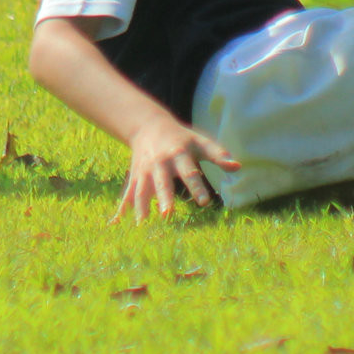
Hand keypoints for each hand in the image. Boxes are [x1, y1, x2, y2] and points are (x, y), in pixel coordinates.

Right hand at [116, 120, 238, 221]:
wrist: (149, 127)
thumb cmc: (181, 138)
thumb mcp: (200, 142)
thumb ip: (218, 154)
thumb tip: (238, 167)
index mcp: (178, 154)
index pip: (190, 172)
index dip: (197, 187)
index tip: (204, 202)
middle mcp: (159, 163)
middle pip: (162, 183)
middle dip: (163, 198)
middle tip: (167, 215)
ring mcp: (144, 171)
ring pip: (141, 191)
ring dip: (140, 208)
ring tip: (142, 227)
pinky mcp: (135, 178)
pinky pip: (127, 195)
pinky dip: (121, 209)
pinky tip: (115, 224)